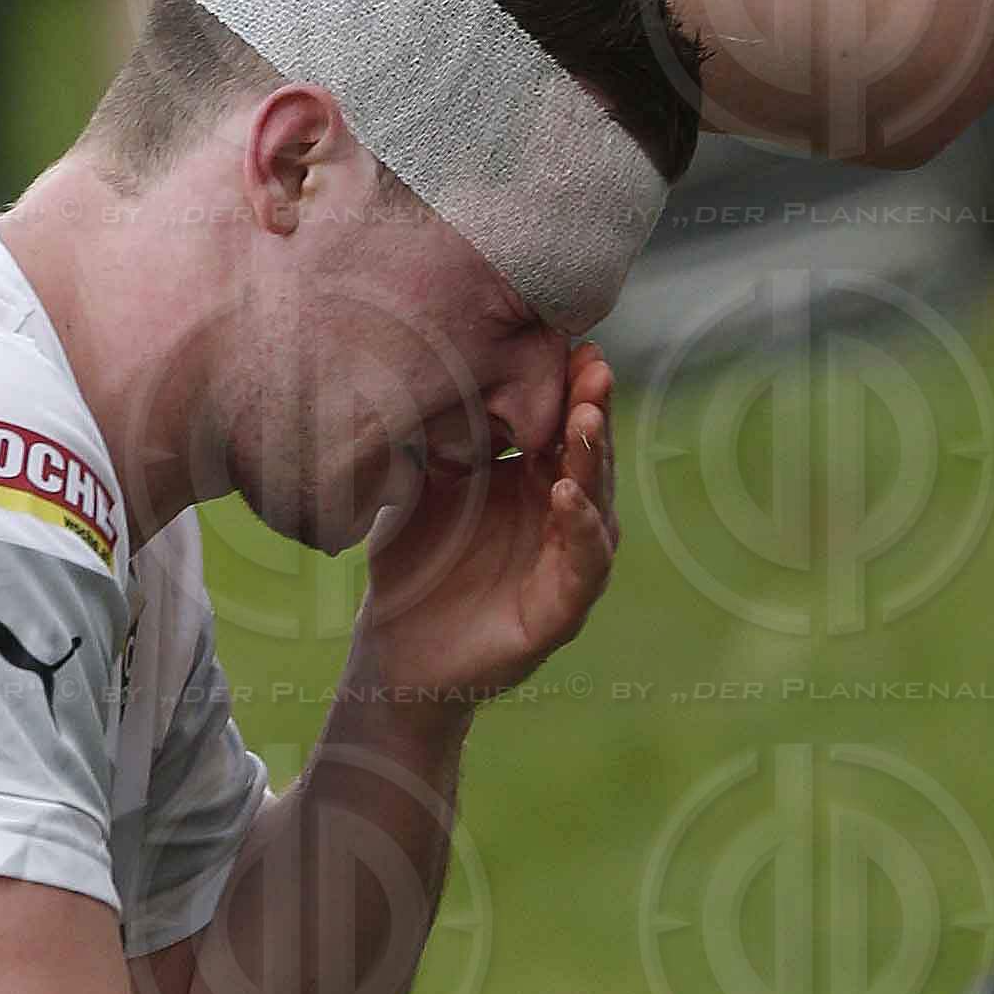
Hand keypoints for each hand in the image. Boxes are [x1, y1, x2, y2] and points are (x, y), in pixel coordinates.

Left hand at [354, 348, 616, 708]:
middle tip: (594, 367)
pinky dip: (580, 530)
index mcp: (535, 484)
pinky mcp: (560, 612)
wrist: (396, 649)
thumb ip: (436, 437)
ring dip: (594, 461)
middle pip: (590, 458)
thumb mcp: (422, 488)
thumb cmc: (417, 564)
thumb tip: (429, 365)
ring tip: (585, 420)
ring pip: (597, 506)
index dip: (575, 389)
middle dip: (593, 411)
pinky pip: (583, 567)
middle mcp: (562, 520)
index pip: (565, 428)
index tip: (576, 344)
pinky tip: (565, 494)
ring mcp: (567, 565)